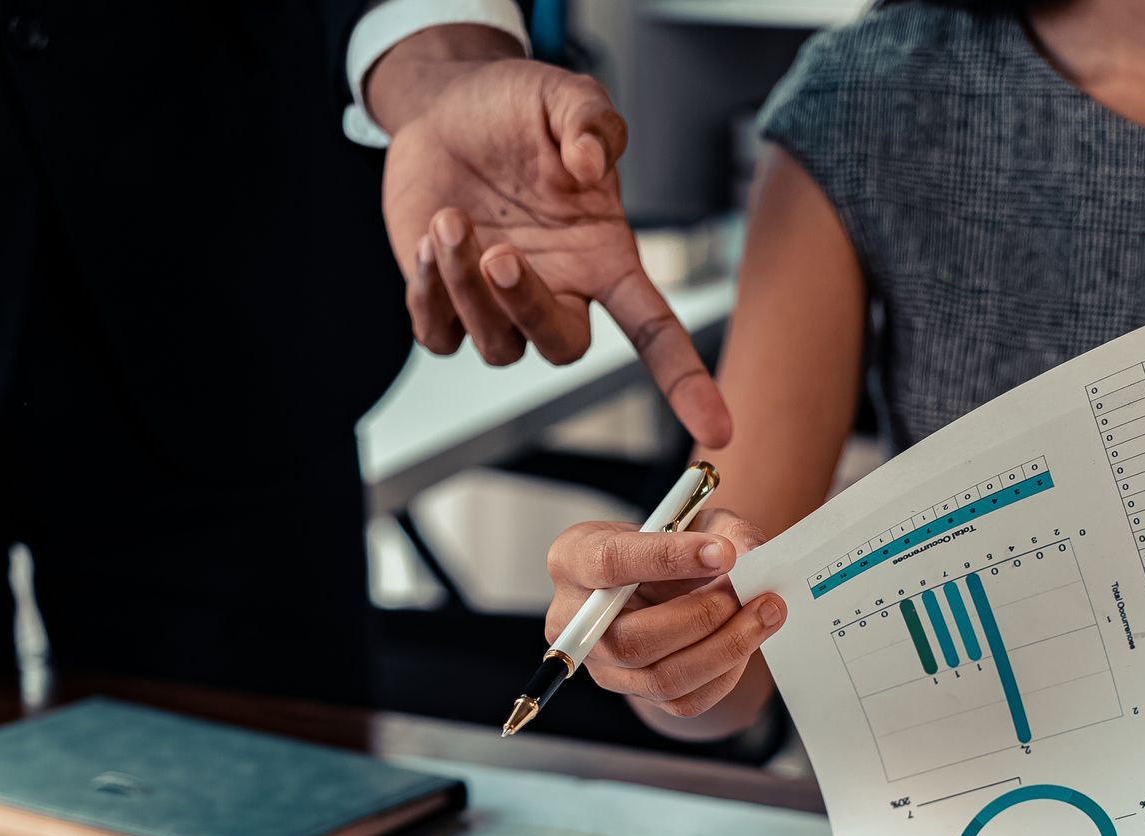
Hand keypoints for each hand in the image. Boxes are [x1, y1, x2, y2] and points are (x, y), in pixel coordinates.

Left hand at [368, 32, 730, 446]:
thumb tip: (589, 166)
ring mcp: (502, 309)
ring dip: (466, 288)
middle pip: (563, 349)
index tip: (717, 430)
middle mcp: (559, 293)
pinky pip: (441, 337)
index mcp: (603, 259)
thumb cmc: (516, 112)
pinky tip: (427, 241)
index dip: (685, 381)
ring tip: (449, 219)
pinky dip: (430, 297)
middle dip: (529, 309)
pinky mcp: (449, 308)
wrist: (445, 110)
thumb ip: (591, 123)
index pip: (655, 333)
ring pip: (497, 347)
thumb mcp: (565, 97)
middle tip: (501, 255)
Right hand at [544, 509, 783, 715]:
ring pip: (661, 678)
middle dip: (701, 618)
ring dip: (724, 648)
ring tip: (765, 613)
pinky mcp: (636, 693)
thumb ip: (722, 530)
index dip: (668, 559)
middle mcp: (575, 622)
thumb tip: (753, 557)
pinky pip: (684, 701)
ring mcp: (603, 666)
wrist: (666, 583)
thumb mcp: (691, 518)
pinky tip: (749, 642)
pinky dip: (726, 674)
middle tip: (747, 593)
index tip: (724, 553)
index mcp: (573, 560)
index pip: (611, 564)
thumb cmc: (670, 543)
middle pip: (632, 640)